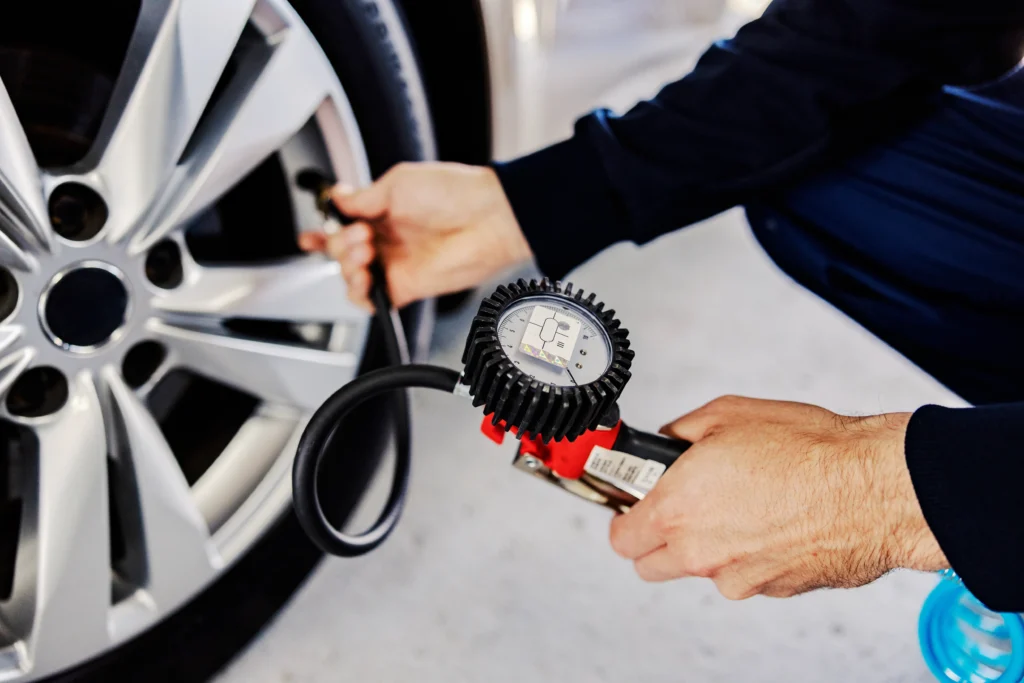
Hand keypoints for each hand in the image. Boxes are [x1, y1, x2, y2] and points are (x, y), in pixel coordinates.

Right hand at [298, 162, 531, 310]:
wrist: (487, 218)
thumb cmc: (454, 193)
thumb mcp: (398, 181)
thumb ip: (364, 197)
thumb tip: (339, 200)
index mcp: (384, 211)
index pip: (344, 225)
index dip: (324, 230)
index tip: (312, 233)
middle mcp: (388, 239)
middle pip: (341, 251)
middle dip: (338, 243)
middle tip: (360, 233)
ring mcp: (396, 264)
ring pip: (350, 275)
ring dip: (347, 264)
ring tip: (365, 249)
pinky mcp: (405, 287)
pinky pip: (370, 301)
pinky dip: (359, 293)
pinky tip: (365, 277)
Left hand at [609, 396, 947, 599]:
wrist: (875, 487)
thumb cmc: (809, 450)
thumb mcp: (727, 414)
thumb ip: (681, 432)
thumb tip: (668, 441)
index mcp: (678, 510)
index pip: (621, 538)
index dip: (623, 519)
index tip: (630, 507)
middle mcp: (702, 553)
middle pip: (651, 566)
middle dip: (657, 539)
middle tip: (680, 507)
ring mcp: (739, 577)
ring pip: (704, 571)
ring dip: (712, 546)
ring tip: (746, 504)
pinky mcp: (776, 590)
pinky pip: (748, 575)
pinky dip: (752, 554)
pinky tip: (777, 520)